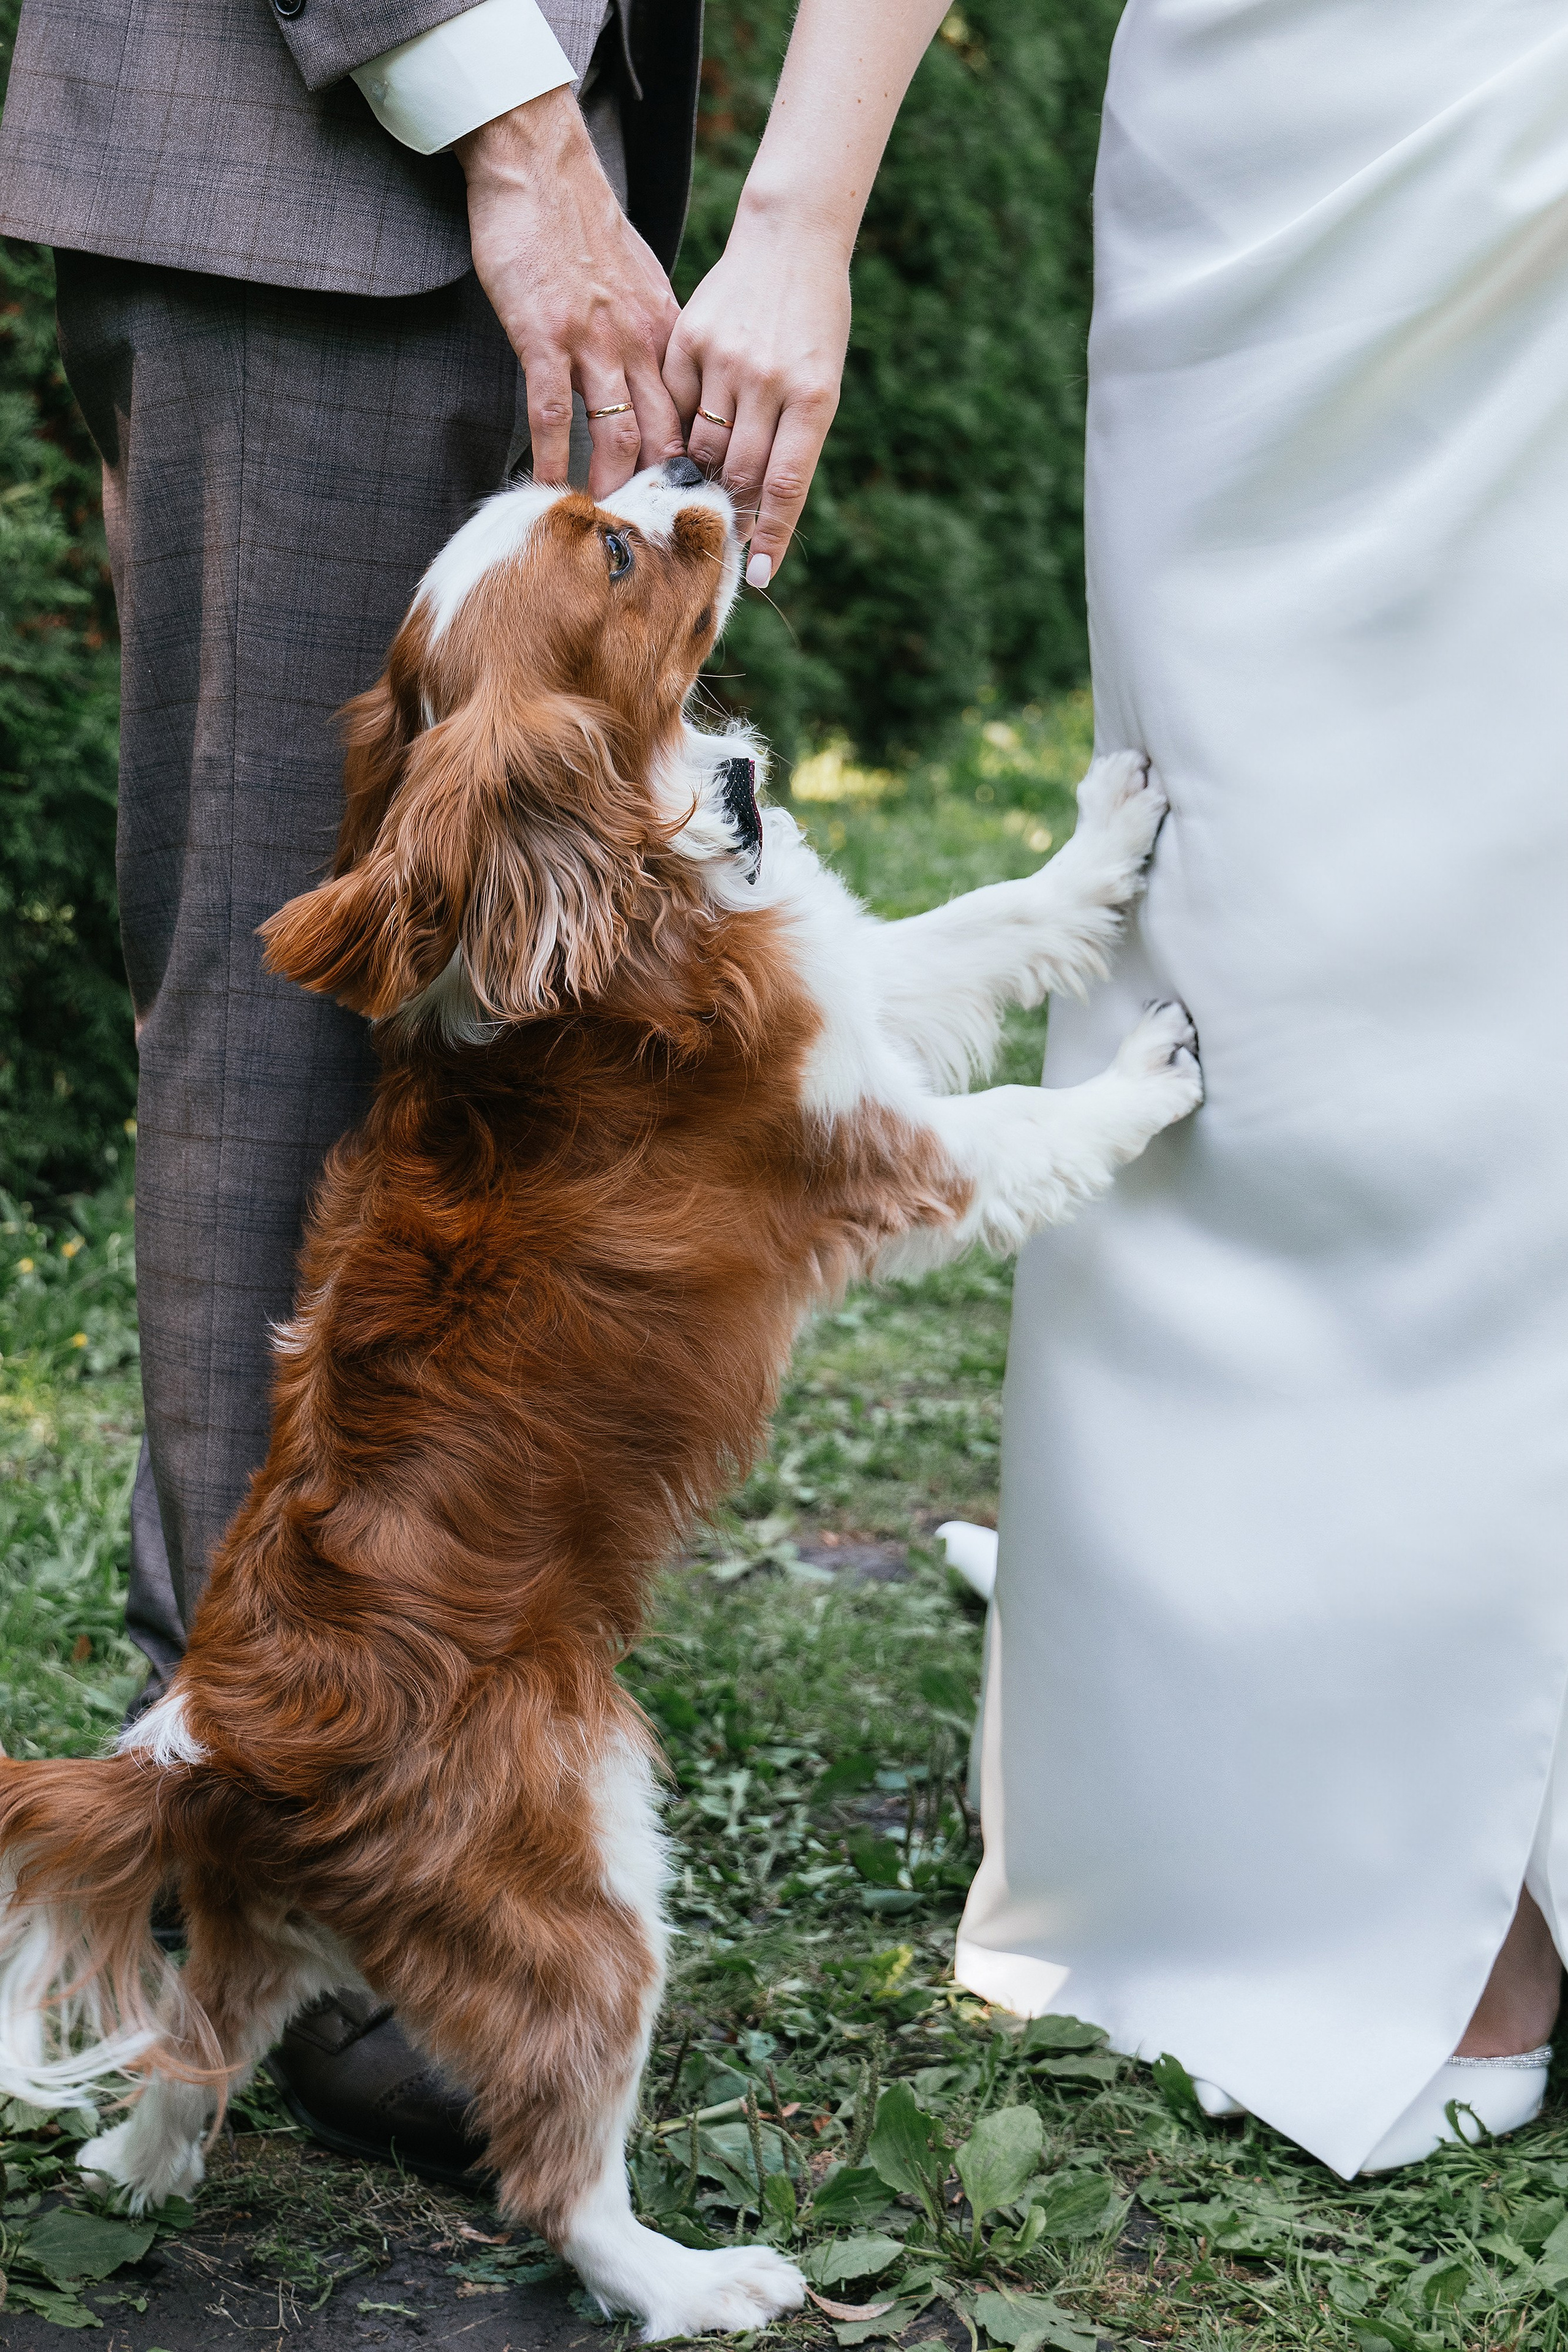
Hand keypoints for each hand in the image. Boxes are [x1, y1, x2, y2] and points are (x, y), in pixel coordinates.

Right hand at [456, 87, 684, 497]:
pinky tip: (549, 491)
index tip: (702, 508)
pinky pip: (551, 412)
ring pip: (617, 432)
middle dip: (667, 494)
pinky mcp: (544, 336)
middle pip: (665, 434)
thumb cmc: (582, 228)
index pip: (694, 413)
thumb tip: (664, 382)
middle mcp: (638, 342)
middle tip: (665, 542)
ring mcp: (592, 341)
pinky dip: (552, 456)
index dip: (700, 466)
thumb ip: (652, 336)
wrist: (542, 168)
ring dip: (614, 486)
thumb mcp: (638, 283)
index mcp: (665, 332)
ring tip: (609, 528)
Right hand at [663, 195, 849, 588]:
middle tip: (722, 525)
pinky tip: (682, 431)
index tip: (756, 575)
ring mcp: (726, 359)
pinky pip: (674, 406)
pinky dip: (678, 428)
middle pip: (738, 472)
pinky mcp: (689, 340)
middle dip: (730, 507)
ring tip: (698, 484)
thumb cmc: (813, 324)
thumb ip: (793, 444)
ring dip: (700, 475)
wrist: (789, 241)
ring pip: (700, 446)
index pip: (787, 484)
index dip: (771, 536)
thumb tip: (760, 512)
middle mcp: (769, 380)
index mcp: (814, 396)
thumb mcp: (820, 384)